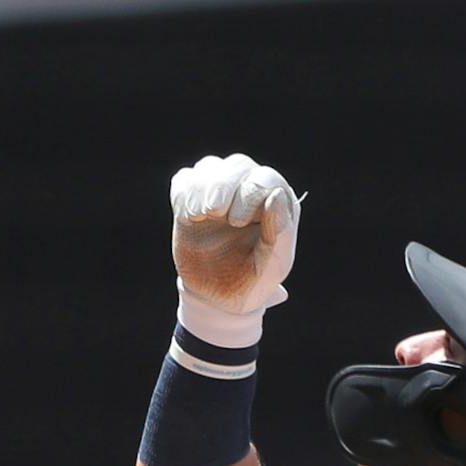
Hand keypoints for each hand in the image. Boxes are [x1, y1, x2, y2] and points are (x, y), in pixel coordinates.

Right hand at [169, 152, 300, 347]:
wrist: (219, 300)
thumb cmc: (253, 283)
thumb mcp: (274, 267)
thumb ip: (281, 233)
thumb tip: (276, 194)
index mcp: (276, 205)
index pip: (265, 178)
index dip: (251, 192)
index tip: (237, 222)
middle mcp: (249, 193)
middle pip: (237, 165)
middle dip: (223, 184)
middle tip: (214, 211)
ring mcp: (220, 195)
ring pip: (209, 167)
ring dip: (202, 187)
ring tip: (199, 215)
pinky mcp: (193, 202)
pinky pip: (184, 180)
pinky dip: (184, 192)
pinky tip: (189, 217)